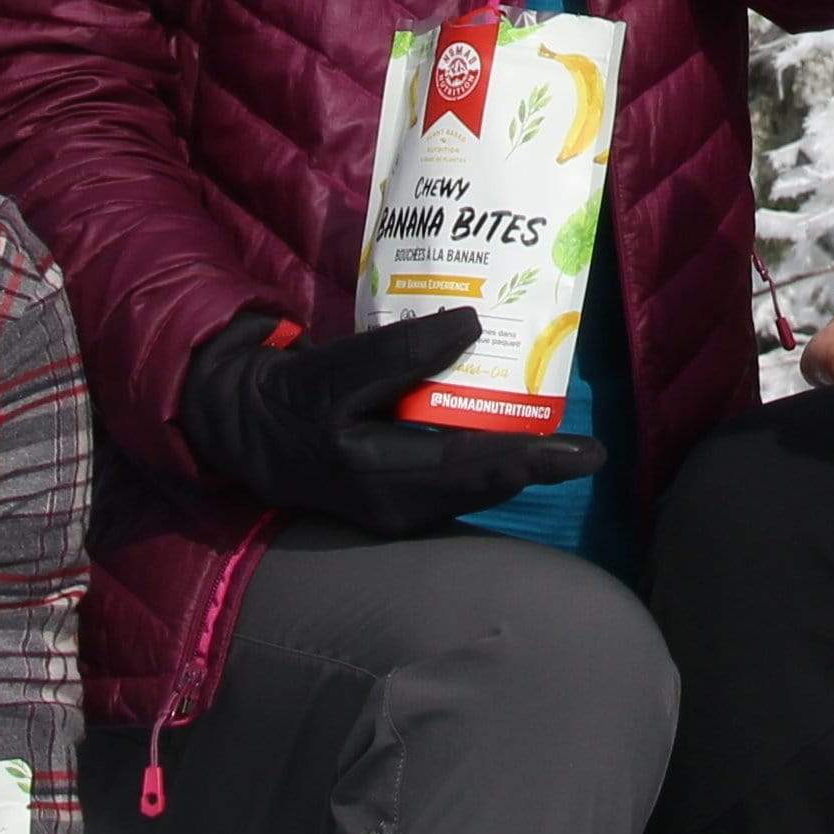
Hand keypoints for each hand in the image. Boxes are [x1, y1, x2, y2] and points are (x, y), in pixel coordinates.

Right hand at [174, 310, 608, 535]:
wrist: (242, 428)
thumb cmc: (291, 395)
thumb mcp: (336, 369)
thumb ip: (401, 352)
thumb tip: (472, 324)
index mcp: (382, 477)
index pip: (475, 469)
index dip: (536, 460)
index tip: (586, 456)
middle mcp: (397, 505)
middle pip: (484, 485)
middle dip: (539, 467)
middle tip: (591, 451)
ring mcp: (396, 509)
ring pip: (472, 487)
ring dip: (515, 463)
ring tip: (562, 442)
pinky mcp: (393, 499)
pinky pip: (454, 483)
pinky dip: (484, 460)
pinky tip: (507, 434)